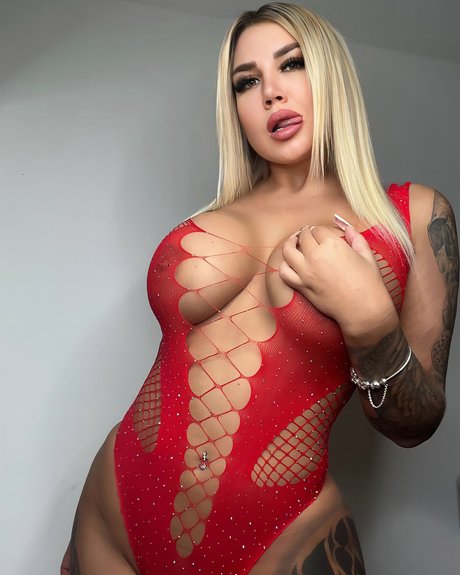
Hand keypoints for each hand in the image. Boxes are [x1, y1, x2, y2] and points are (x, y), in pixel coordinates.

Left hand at [279, 223, 396, 338]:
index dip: (317, 230)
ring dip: (289, 244)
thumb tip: (348, 228)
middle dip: (304, 234)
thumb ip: (356, 238)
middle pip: (302, 238)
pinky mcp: (301, 286)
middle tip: (305, 235)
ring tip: (293, 243)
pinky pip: (284, 272)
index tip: (318, 232)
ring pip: (288, 251)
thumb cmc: (369, 283)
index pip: (317, 230)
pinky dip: (284, 265)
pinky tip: (289, 263)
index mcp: (333, 245)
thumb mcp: (367, 256)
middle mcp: (316, 256)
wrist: (363, 310)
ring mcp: (306, 271)